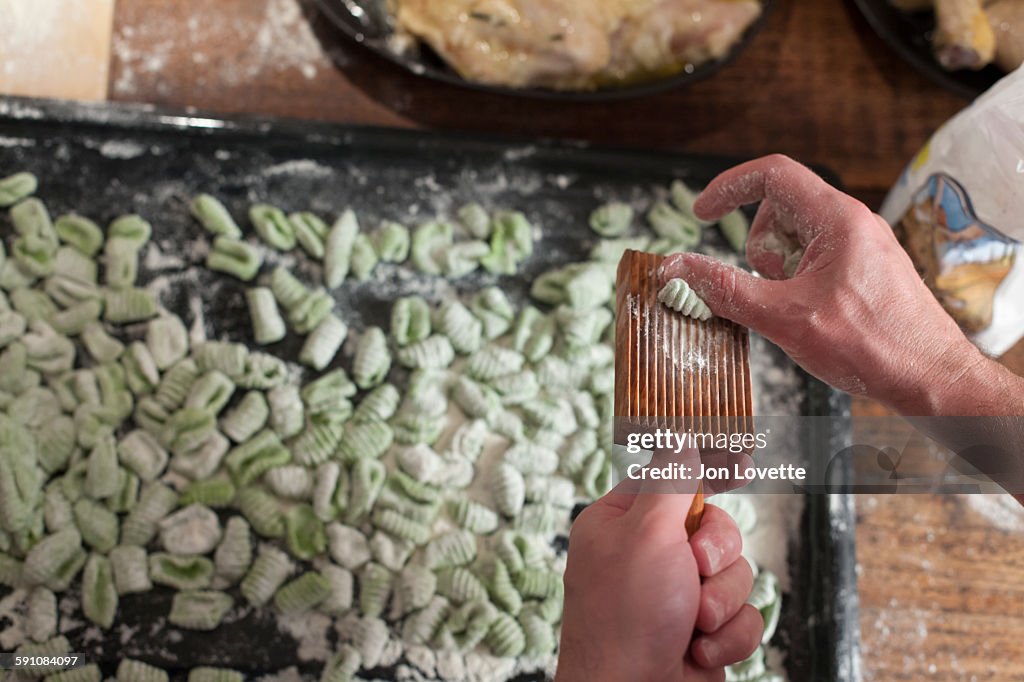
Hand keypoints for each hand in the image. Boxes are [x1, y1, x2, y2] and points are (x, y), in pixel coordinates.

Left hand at [556, 457, 762, 681]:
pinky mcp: (702, 632)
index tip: (741, 463)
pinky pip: (742, 615)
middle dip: (716, 555)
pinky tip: (698, 651)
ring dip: (721, 602)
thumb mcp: (646, 534)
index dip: (704, 475)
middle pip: (713, 527)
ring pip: (734, 573)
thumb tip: (681, 438)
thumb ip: (671, 482)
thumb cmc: (625, 617)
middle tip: (696, 571)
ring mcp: (675, 596)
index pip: (669, 481)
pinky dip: (728, 635)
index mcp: (620, 524)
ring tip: (692, 623)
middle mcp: (646, 557)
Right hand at [658, 154, 988, 415]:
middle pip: (780, 209)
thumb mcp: (784, 318)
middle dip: (757, 247)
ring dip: (776, 271)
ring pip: (795, 239)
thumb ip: (725, 290)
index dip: (729, 187)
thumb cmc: (873, 347)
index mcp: (838, 219)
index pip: (772, 174)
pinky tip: (808, 318)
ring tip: (793, 309)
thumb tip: (677, 268)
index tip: (701, 213)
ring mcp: (861, 247)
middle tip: (765, 288)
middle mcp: (852, 224)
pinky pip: (813, 262)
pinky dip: (795, 284)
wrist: (933, 382)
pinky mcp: (864, 271)